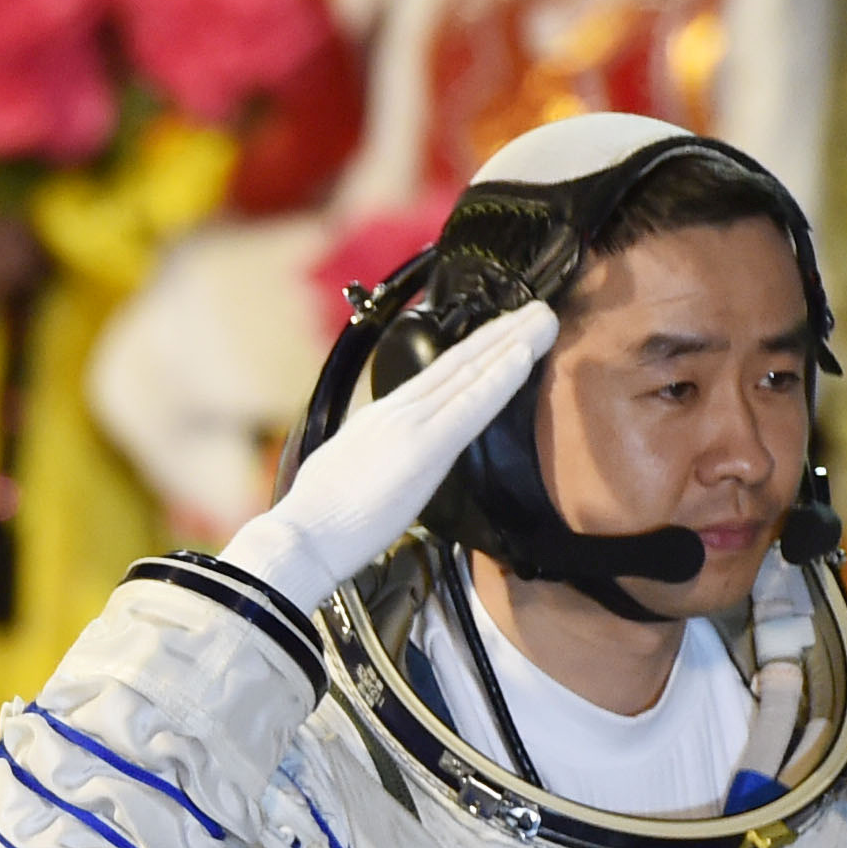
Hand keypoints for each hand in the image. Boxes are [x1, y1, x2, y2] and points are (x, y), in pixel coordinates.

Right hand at [217, 299, 560, 612]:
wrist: (302, 536)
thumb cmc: (319, 521)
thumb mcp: (348, 474)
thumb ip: (375, 459)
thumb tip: (385, 463)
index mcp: (381, 419)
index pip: (439, 377)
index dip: (475, 351)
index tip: (504, 333)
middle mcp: (399, 411)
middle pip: (460, 363)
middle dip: (502, 334)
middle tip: (539, 311)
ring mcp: (413, 425)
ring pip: (471, 374)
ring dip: (512, 344)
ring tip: (543, 320)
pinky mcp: (425, 447)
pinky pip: (472, 407)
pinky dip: (499, 380)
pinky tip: (523, 357)